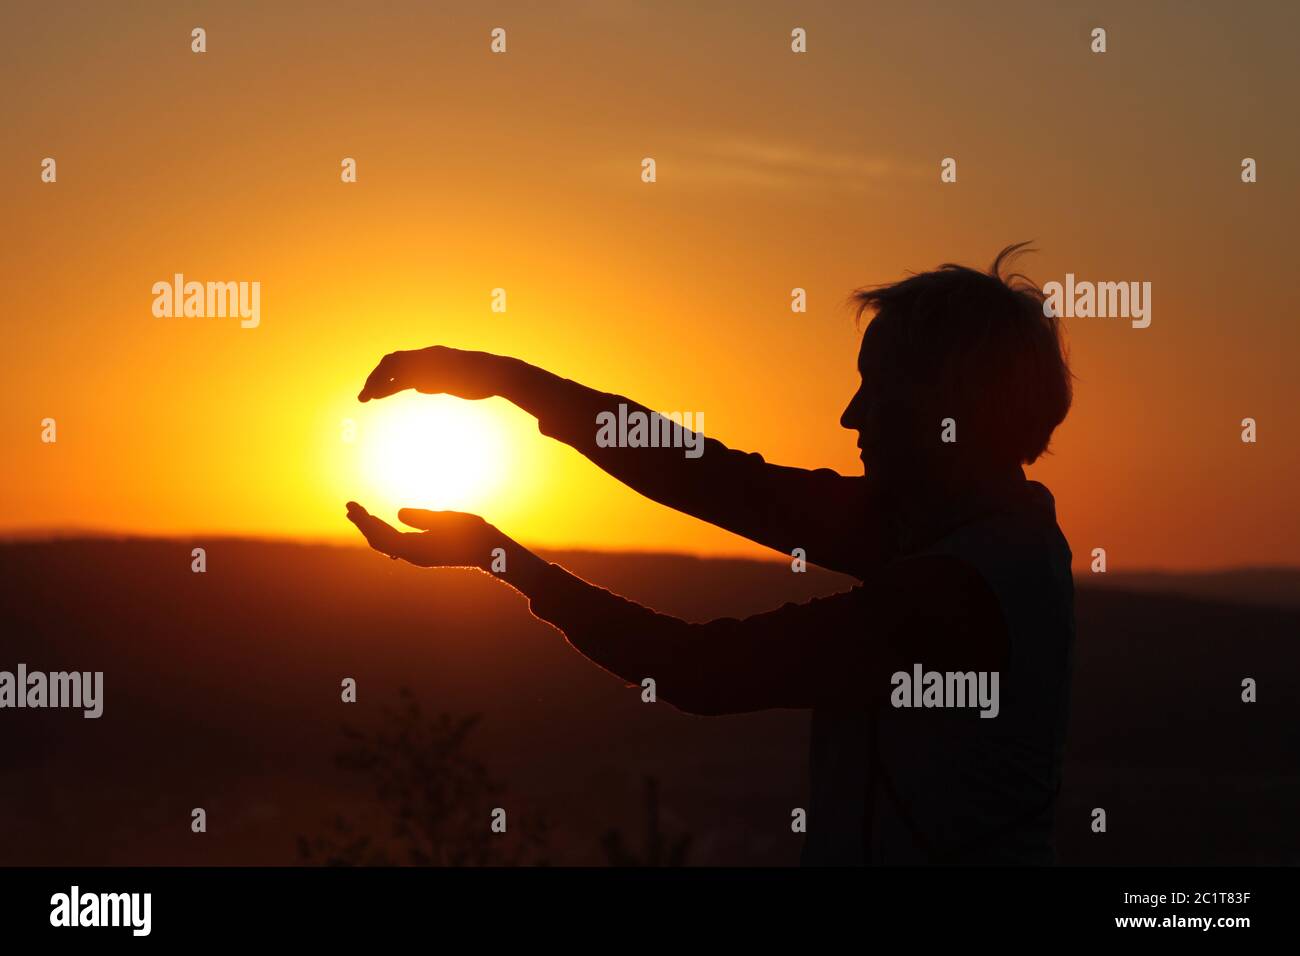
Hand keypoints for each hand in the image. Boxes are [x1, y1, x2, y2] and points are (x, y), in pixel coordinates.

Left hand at [345, 501, 505, 569]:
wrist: (489, 551)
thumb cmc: (472, 533)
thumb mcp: (448, 520)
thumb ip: (423, 518)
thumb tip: (398, 514)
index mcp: (416, 549)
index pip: (380, 535)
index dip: (363, 521)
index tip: (351, 506)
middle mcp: (413, 555)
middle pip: (379, 540)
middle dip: (363, 523)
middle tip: (350, 506)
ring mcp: (417, 555)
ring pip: (386, 543)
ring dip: (372, 527)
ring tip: (359, 513)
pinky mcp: (423, 552)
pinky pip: (395, 543)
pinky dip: (384, 531)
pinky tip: (381, 524)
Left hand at [357, 346, 511, 402]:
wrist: (494, 373)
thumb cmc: (480, 378)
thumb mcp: (452, 380)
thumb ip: (433, 382)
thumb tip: (418, 387)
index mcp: (431, 355)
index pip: (400, 359)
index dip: (384, 372)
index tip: (375, 386)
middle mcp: (425, 356)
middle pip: (391, 360)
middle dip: (375, 376)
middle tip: (364, 394)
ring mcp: (427, 363)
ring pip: (392, 369)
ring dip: (374, 382)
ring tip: (364, 397)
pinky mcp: (430, 374)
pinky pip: (400, 381)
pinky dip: (384, 388)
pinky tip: (374, 397)